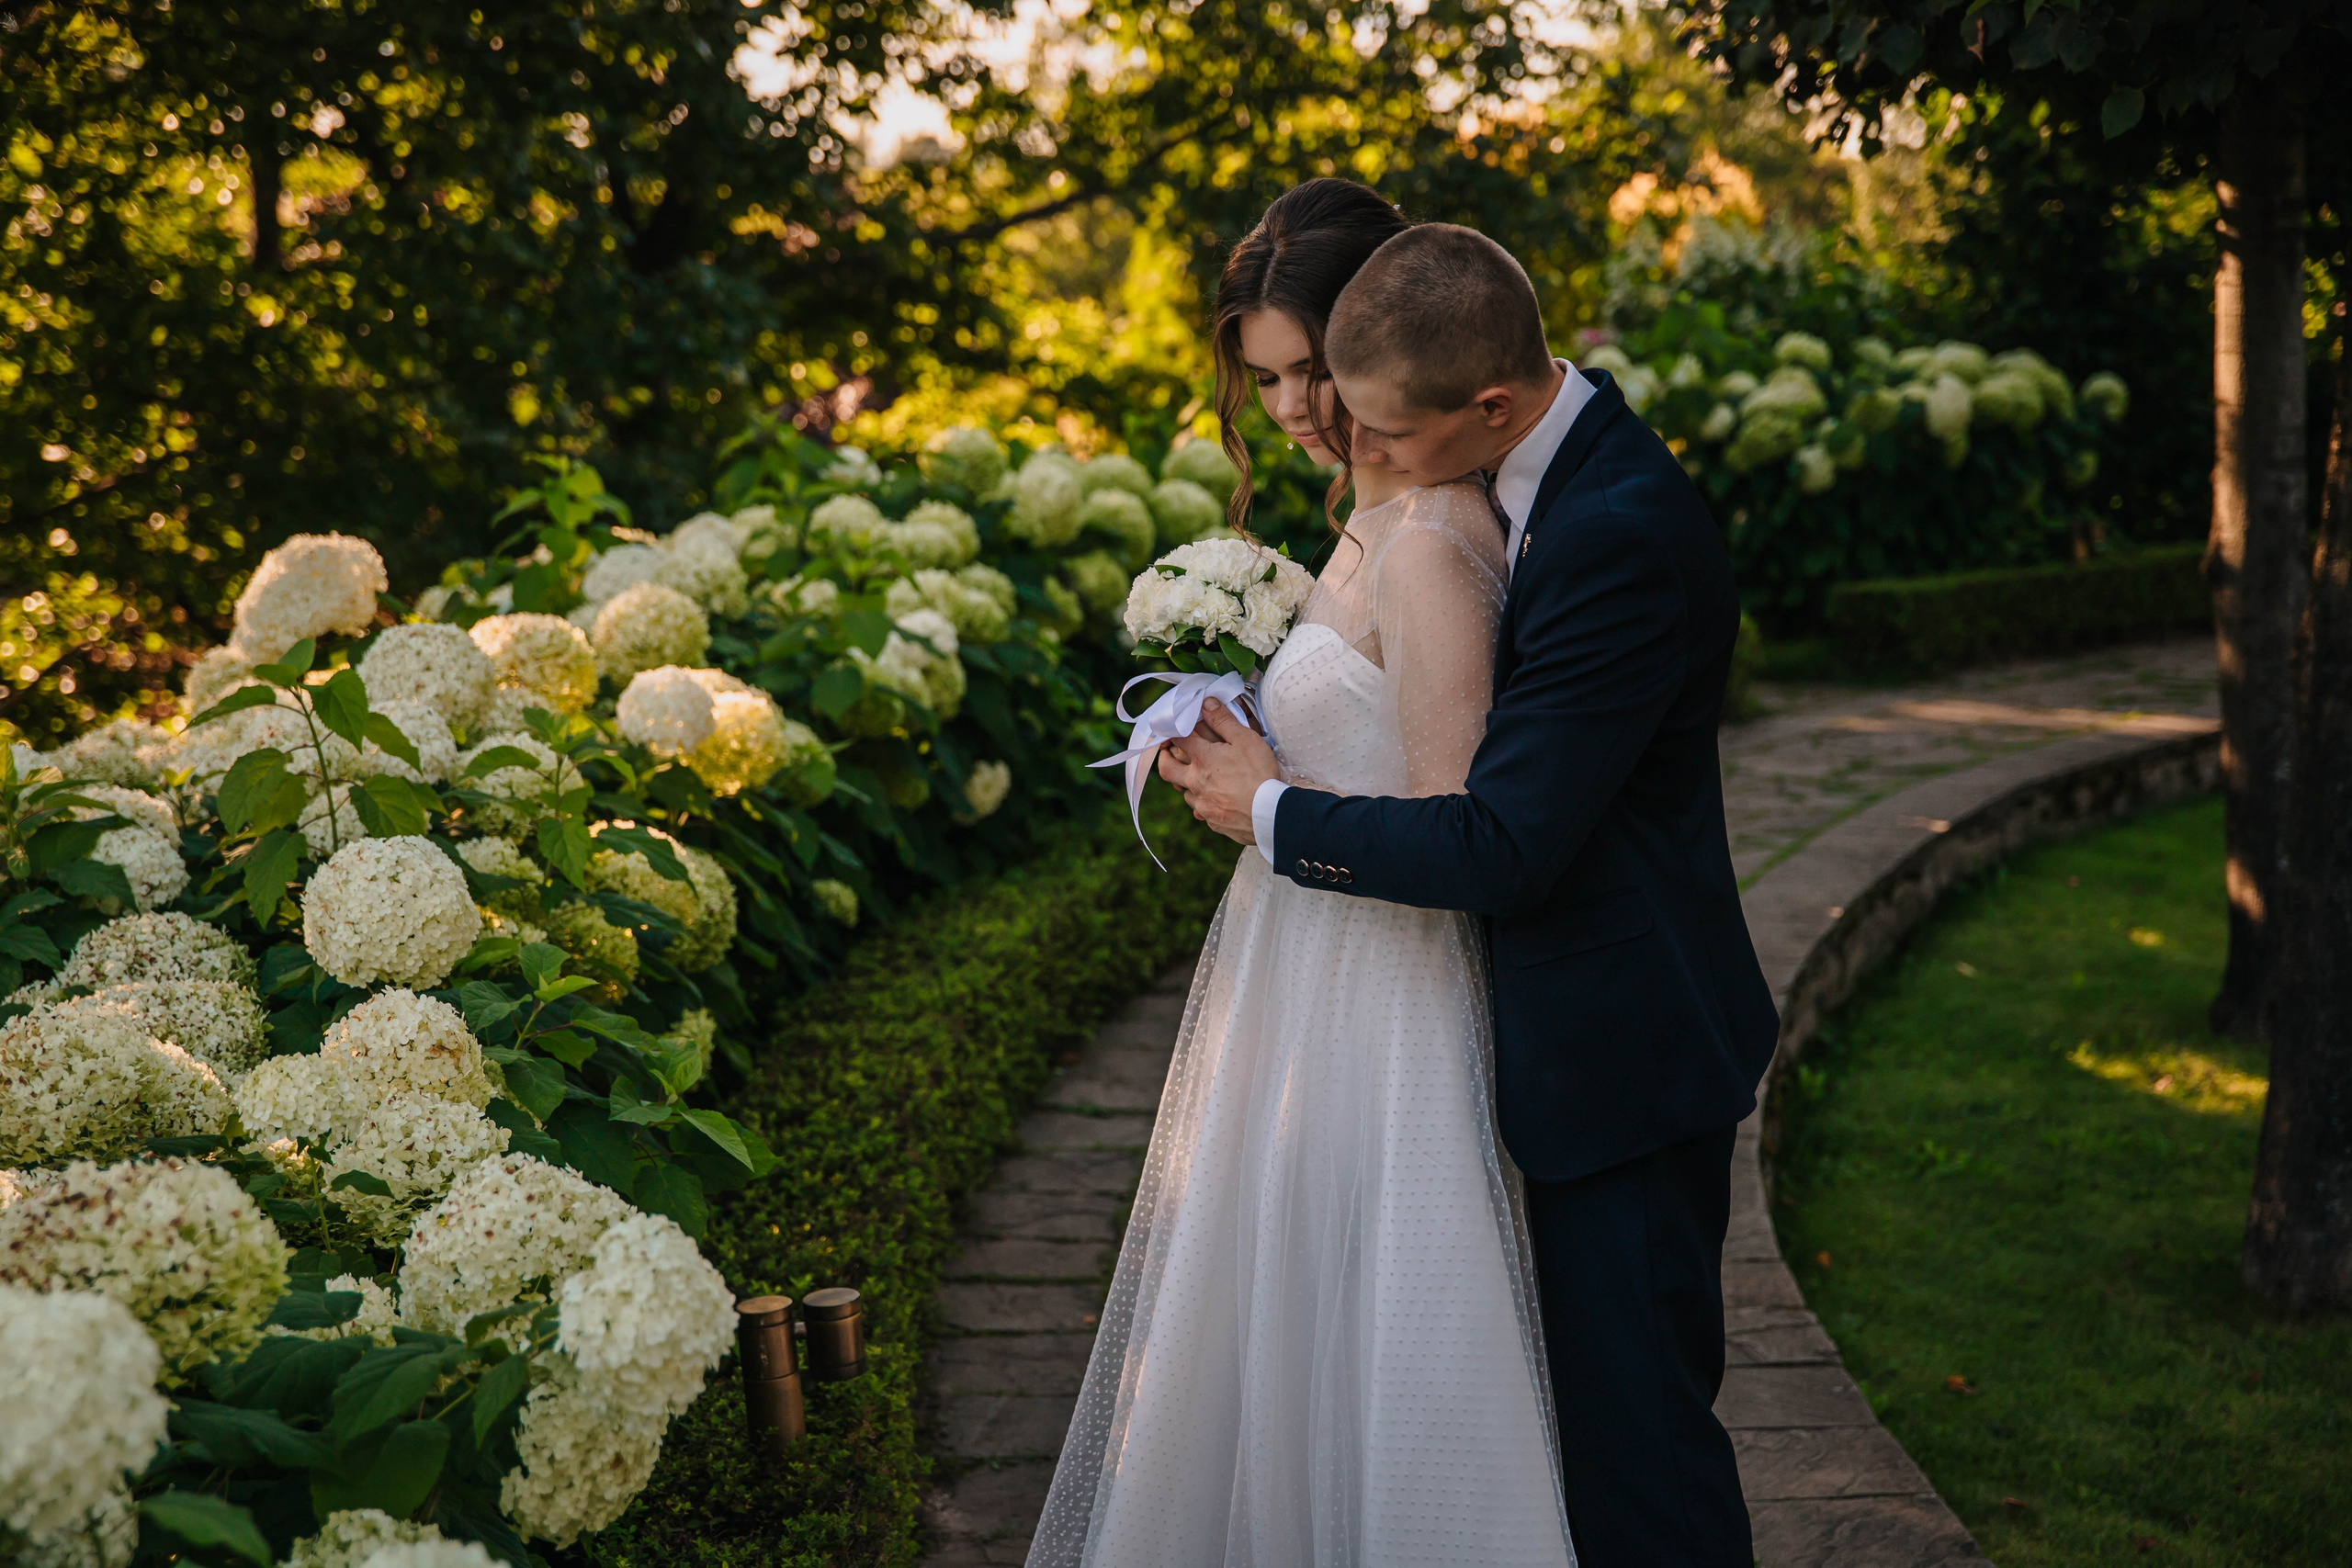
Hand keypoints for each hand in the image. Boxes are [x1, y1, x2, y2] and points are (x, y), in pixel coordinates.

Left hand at [1158, 698, 1279, 844]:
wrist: (1270, 814)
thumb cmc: (1259, 774)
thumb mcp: (1245, 739)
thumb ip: (1223, 720)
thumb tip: (1206, 703)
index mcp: (1202, 759)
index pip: (1177, 739)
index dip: (1173, 731)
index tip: (1174, 728)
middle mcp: (1195, 782)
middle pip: (1166, 769)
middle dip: (1165, 758)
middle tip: (1171, 753)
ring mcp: (1202, 804)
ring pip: (1185, 792)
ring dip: (1188, 783)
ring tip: (1202, 778)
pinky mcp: (1212, 821)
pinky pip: (1201, 811)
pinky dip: (1205, 803)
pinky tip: (1218, 799)